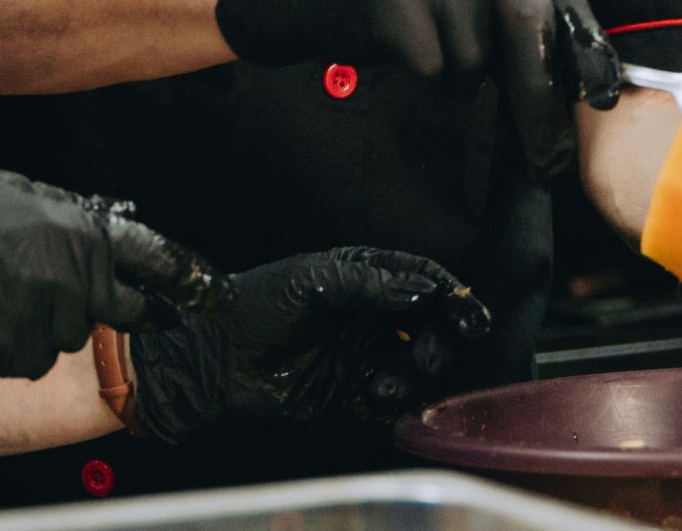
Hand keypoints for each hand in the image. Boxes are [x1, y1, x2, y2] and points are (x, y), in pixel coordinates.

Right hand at [0, 169, 218, 378]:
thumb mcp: (21, 191)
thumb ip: (70, 216)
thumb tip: (104, 226)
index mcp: (81, 232)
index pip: (152, 262)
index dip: (186, 281)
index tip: (209, 296)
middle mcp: (72, 280)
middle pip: (112, 310)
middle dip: (94, 302)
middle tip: (45, 284)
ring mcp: (42, 322)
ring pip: (63, 336)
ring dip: (40, 321)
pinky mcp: (10, 354)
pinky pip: (23, 356)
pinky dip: (5, 342)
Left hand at [129, 247, 492, 442]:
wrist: (212, 363)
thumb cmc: (254, 307)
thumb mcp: (313, 281)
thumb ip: (371, 284)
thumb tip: (425, 291)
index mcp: (361, 278)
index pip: (421, 280)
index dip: (449, 294)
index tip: (469, 313)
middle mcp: (368, 316)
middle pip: (429, 325)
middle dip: (439, 338)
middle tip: (431, 350)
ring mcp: (360, 356)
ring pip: (414, 366)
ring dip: (411, 374)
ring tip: (383, 380)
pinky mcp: (349, 395)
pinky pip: (389, 402)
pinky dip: (389, 402)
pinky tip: (368, 396)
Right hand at [217, 0, 623, 179]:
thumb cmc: (418, 2)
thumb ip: (529, 20)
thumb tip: (584, 96)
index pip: (569, 0)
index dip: (586, 61)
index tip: (598, 108)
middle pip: (531, 27)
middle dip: (539, 102)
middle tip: (547, 162)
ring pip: (476, 56)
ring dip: (461, 80)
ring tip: (431, 48)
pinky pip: (431, 67)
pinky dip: (422, 78)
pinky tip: (401, 46)